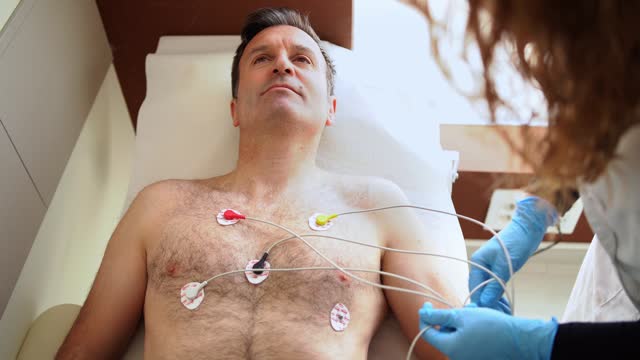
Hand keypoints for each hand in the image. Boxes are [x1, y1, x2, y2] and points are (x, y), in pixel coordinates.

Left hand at [418, 303, 557, 359]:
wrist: (520, 340)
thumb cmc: (492, 326)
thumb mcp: (462, 315)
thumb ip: (439, 316)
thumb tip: (422, 314)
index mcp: (450, 348)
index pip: (427, 333)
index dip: (425, 317)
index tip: (427, 305)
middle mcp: (457, 359)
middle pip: (443, 336)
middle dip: (448, 320)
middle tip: (462, 308)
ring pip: (456, 339)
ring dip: (460, 325)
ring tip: (474, 314)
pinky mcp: (479, 359)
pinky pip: (467, 345)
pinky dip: (469, 333)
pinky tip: (480, 323)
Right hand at [469, 196, 557, 307]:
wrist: (528, 229)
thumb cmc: (515, 243)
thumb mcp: (506, 266)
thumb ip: (495, 285)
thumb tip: (486, 302)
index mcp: (477, 262)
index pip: (474, 287)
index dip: (480, 301)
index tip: (488, 313)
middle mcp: (481, 265)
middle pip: (479, 288)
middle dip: (486, 301)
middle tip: (498, 313)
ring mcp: (489, 266)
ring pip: (487, 287)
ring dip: (492, 298)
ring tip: (502, 309)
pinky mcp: (498, 268)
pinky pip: (494, 284)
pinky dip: (497, 292)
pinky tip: (503, 301)